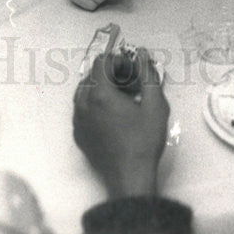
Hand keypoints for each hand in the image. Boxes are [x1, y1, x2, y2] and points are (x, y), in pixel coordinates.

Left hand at [73, 48, 168, 198]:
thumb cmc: (143, 143)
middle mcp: (84, 105)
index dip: (119, 62)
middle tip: (132, 85)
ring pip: (84, 91)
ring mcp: (79, 121)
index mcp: (100, 94)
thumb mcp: (155, 105)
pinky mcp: (79, 135)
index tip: (133, 71)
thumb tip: (144, 56)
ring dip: (102, 88)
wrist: (130, 177)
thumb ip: (149, 75)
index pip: (102, 62)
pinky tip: (112, 115)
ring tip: (123, 99)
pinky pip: (81, 109)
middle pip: (92, 75)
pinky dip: (94, 104)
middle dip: (112, 74)